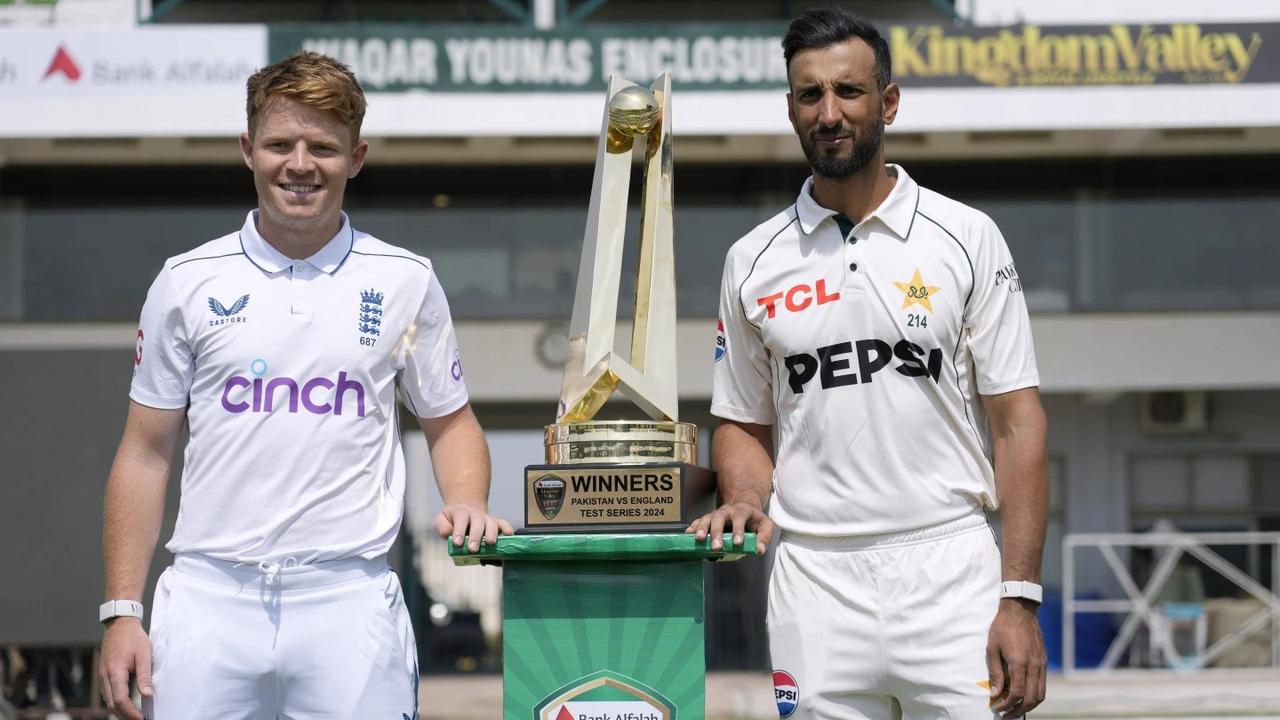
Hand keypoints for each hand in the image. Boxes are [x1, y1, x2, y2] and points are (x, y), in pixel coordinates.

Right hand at [99, 617, 151, 719]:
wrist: (119, 624)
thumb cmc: (133, 637)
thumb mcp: (144, 654)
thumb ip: (144, 675)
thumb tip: (147, 695)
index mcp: (115, 672)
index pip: (120, 700)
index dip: (131, 713)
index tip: (142, 718)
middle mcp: (105, 676)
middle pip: (112, 705)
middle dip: (125, 715)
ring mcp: (102, 676)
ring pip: (108, 701)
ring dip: (120, 711)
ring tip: (135, 716)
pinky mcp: (104, 674)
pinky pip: (108, 694)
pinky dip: (116, 703)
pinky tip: (127, 705)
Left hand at [434, 503, 513, 551]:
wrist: (466, 510)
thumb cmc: (452, 520)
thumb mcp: (441, 520)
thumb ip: (442, 526)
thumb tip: (448, 533)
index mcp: (461, 512)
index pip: (461, 518)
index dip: (459, 531)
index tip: (458, 543)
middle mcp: (475, 514)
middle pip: (477, 522)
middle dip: (475, 536)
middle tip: (473, 549)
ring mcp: (487, 518)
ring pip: (491, 523)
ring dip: (491, 533)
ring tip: (490, 543)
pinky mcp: (496, 522)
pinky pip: (503, 523)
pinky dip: (507, 528)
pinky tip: (509, 535)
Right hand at [685, 501, 774, 548]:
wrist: (743, 505)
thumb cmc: (754, 519)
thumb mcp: (765, 525)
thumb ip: (764, 537)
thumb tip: (759, 550)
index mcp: (742, 511)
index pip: (740, 519)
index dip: (738, 530)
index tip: (738, 543)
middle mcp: (727, 511)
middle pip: (719, 518)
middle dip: (717, 533)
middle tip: (716, 547)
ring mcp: (716, 514)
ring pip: (707, 519)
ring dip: (702, 529)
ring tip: (699, 540)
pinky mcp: (709, 519)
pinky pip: (699, 521)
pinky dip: (694, 527)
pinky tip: (689, 534)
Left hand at [986, 598, 1046, 718]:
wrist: (1020, 610)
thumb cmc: (1002, 627)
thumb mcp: (993, 649)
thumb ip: (995, 673)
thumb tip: (995, 694)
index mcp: (1019, 663)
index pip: (1016, 693)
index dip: (1006, 705)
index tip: (996, 708)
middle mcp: (1034, 666)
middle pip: (1032, 699)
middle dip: (1019, 711)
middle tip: (1006, 715)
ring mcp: (1041, 664)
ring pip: (1041, 694)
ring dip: (1029, 705)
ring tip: (1015, 709)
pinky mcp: (1043, 661)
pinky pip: (1043, 684)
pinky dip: (1035, 694)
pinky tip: (1023, 695)